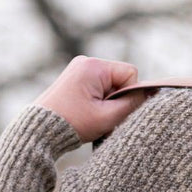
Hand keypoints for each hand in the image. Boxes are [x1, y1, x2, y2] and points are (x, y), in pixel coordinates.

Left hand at [33, 55, 154, 143]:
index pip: (130, 73)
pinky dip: (99, 101)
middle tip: (102, 115)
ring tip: (93, 115)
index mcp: (93, 66)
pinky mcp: (75, 78)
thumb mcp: (108, 116)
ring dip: (109, 102)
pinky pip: (100, 87)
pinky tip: (88, 112)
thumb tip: (151, 93)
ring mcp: (79, 69)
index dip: (130, 94)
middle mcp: (86, 62)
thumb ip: (133, 103)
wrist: (41, 129)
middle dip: (118, 98)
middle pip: (121, 79)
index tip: (114, 109)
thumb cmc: (73, 123)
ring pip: (112, 85)